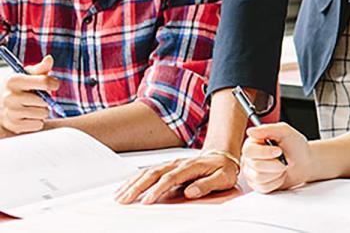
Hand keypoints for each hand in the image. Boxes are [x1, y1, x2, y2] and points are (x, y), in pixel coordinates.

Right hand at [0, 55, 57, 136]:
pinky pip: (38, 124)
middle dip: (46, 99)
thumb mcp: (26, 75)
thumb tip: (49, 59)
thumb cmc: (18, 87)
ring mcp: (10, 112)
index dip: (53, 84)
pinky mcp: (13, 125)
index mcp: (14, 81)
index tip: (53, 85)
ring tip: (33, 106)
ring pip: (43, 113)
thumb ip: (40, 68)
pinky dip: (37, 121)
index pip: (44, 82)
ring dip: (43, 110)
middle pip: (45, 100)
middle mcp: (10, 97)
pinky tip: (29, 116)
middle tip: (38, 97)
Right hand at [115, 151, 238, 203]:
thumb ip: (207, 185)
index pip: (170, 178)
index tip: (147, 200)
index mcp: (191, 167)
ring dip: (133, 183)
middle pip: (154, 174)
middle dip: (138, 187)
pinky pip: (147, 172)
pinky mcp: (166, 168)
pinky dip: (135, 180)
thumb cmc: (222, 168)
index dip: (157, 189)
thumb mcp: (223, 178)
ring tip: (120, 196)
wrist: (222, 156)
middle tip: (125, 200)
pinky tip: (126, 187)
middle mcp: (177, 164)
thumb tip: (191, 192)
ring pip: (147, 172)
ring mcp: (170, 164)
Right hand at [241, 123, 314, 193]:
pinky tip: (280, 174)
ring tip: (282, 166)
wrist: (304, 162)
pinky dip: (277, 181)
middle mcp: (249, 158)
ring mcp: (251, 173)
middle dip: (276, 163)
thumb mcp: (286, 132)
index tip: (279, 151)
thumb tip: (250, 131)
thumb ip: (269, 129)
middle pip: (256, 165)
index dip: (265, 152)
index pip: (249, 151)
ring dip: (277, 172)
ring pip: (259, 177)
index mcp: (253, 143)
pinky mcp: (257, 185)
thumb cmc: (295, 146)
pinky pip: (264, 187)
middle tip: (284, 159)